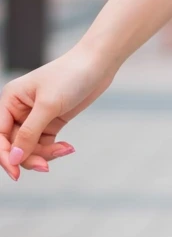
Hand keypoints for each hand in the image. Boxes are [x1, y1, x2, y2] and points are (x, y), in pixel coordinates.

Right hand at [0, 44, 115, 181]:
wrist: (98, 64)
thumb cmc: (71, 75)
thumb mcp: (48, 105)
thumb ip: (29, 133)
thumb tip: (14, 158)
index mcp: (10, 100)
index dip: (5, 156)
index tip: (16, 173)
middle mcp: (18, 109)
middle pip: (14, 145)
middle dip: (29, 157)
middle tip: (45, 166)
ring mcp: (35, 117)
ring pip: (30, 148)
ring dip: (45, 154)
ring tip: (65, 149)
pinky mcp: (50, 121)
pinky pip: (44, 145)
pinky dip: (54, 150)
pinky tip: (68, 147)